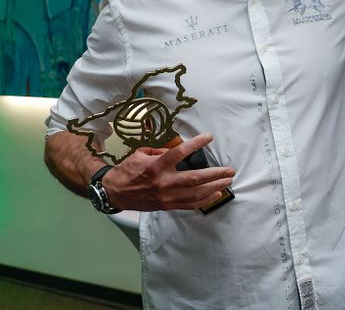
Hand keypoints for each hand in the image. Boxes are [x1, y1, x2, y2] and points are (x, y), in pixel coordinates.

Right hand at [103, 134, 234, 210]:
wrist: (114, 192)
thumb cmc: (127, 170)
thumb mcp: (141, 154)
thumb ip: (161, 151)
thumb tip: (177, 148)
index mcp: (156, 166)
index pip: (180, 153)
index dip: (196, 144)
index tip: (209, 137)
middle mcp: (163, 182)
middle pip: (195, 178)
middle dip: (215, 174)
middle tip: (230, 170)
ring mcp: (166, 196)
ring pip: (196, 194)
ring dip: (214, 188)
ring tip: (227, 181)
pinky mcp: (167, 206)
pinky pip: (189, 205)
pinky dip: (205, 200)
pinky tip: (216, 194)